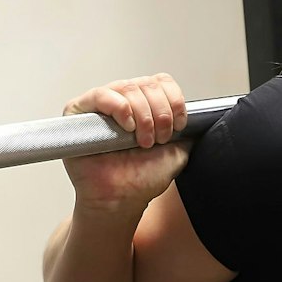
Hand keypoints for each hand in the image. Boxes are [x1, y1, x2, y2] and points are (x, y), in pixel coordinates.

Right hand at [61, 74, 189, 212]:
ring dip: (143, 115)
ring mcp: (100, 105)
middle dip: (160, 113)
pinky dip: (119, 108)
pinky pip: (100, 95)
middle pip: (147, 84)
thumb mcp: (177, 152)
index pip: (161, 82)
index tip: (178, 125)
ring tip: (142, 141)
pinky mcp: (78, 112)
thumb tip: (202, 118)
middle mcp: (123, 100)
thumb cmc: (142, 178)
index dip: (173, 100)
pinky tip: (127, 127)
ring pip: (128, 87)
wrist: (121, 199)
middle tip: (158, 139)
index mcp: (144, 104)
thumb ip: (188, 132)